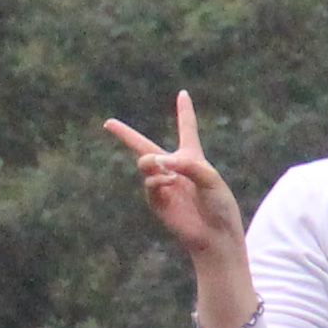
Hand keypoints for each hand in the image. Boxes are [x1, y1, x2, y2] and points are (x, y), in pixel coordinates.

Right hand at [103, 96, 246, 253]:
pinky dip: (157, 180)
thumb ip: (187, 165)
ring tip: (168, 173)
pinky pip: (148, 182)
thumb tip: (158, 162)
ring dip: (152, 163)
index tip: (183, 94)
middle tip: (108, 122)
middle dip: (125, 134)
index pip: (187, 129)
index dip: (185, 111)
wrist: (215, 234)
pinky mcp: (156, 200)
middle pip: (145, 146)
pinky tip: (169, 184)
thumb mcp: (211, 179)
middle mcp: (175, 168)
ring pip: (145, 162)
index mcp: (193, 157)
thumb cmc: (219, 205)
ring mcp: (163, 184)